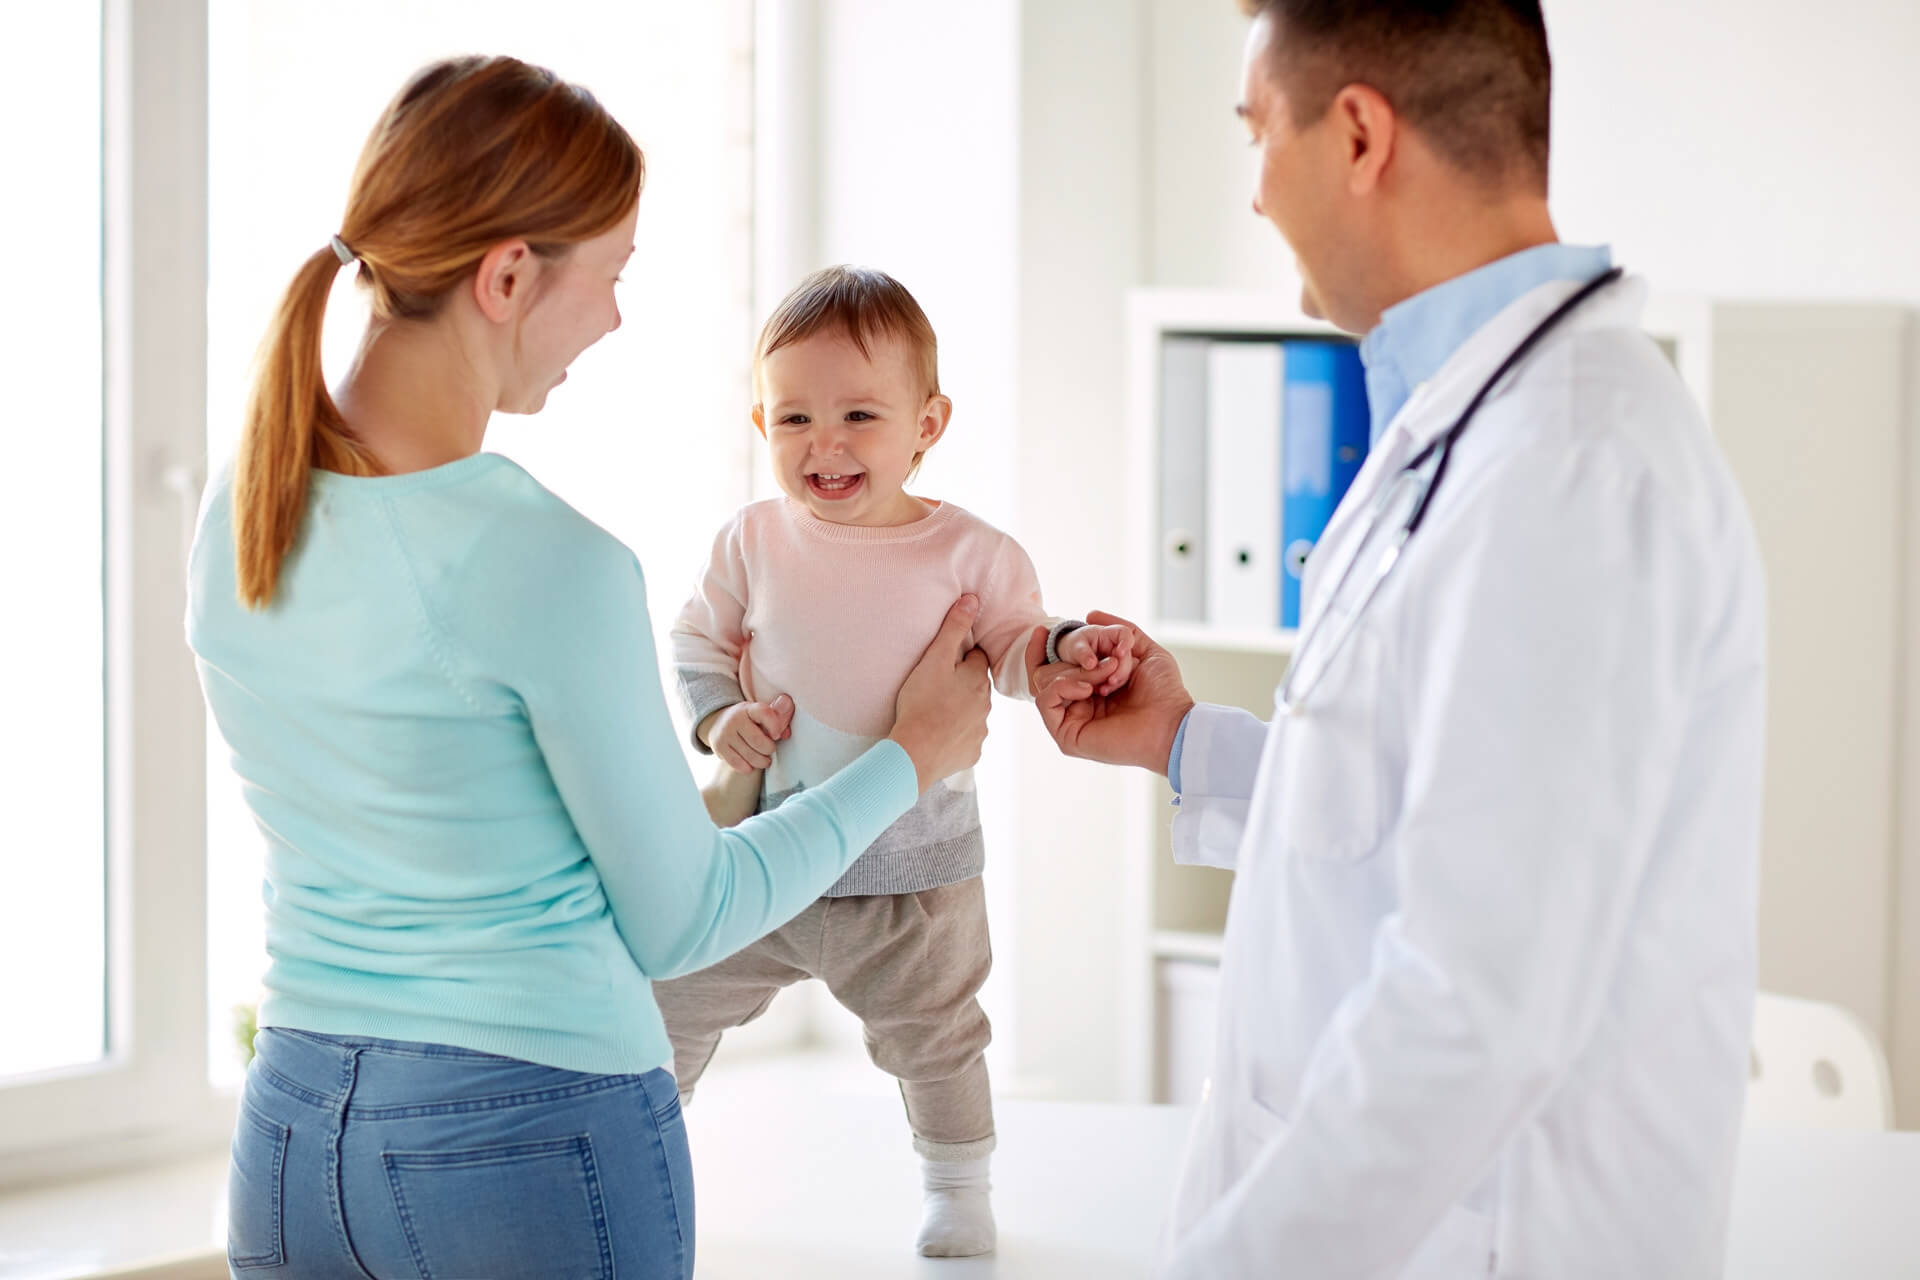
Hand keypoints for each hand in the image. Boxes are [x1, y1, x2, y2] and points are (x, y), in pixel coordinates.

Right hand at [700, 695, 794, 773]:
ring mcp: (725, 733)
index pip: (764, 713)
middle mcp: (734, 719)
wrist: (719, 723)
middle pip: (758, 741)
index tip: (778, 735)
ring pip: (750, 755)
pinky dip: (748, 767)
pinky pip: (737, 763)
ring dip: (761, 761)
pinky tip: (751, 765)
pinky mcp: (718, 747)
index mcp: (748, 708)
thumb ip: (779, 717)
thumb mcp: (762, 714)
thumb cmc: (749, 721)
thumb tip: (787, 723)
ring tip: (765, 760)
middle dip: (769, 748)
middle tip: (770, 749)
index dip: (775, 725)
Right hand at [888, 594, 992, 792]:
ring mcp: (980, 730)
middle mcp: (985, 705)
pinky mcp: (971, 752)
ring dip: (960, 710)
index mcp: (977, 679)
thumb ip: (953, 628)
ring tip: (935, 711)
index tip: (946, 660)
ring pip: (973, 713)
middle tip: (937, 684)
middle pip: (976, 686)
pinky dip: (955, 736)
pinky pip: (966, 740)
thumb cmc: (921, 703)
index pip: (977, 658)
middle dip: (962, 683)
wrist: (915, 752)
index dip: (961, 657)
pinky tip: (938, 735)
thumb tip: (973, 600)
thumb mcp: (935, 658)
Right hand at [1025, 611, 1194, 773]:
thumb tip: (1089, 614)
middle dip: (1079, 658)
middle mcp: (1076, 704)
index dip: (1039, 648)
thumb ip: (1119, 630)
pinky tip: (1086, 688)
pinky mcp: (1067, 736)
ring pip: (1045, 683)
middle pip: (1049, 670)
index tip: (1040, 630)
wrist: (1172, 721)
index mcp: (1089, 687)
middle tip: (1112, 664)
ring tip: (1107, 679)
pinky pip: (1045, 701)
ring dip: (1076, 672)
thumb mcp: (1144, 650)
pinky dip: (1062, 686)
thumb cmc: (1164, 691)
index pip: (1050, 666)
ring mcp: (1070, 720)